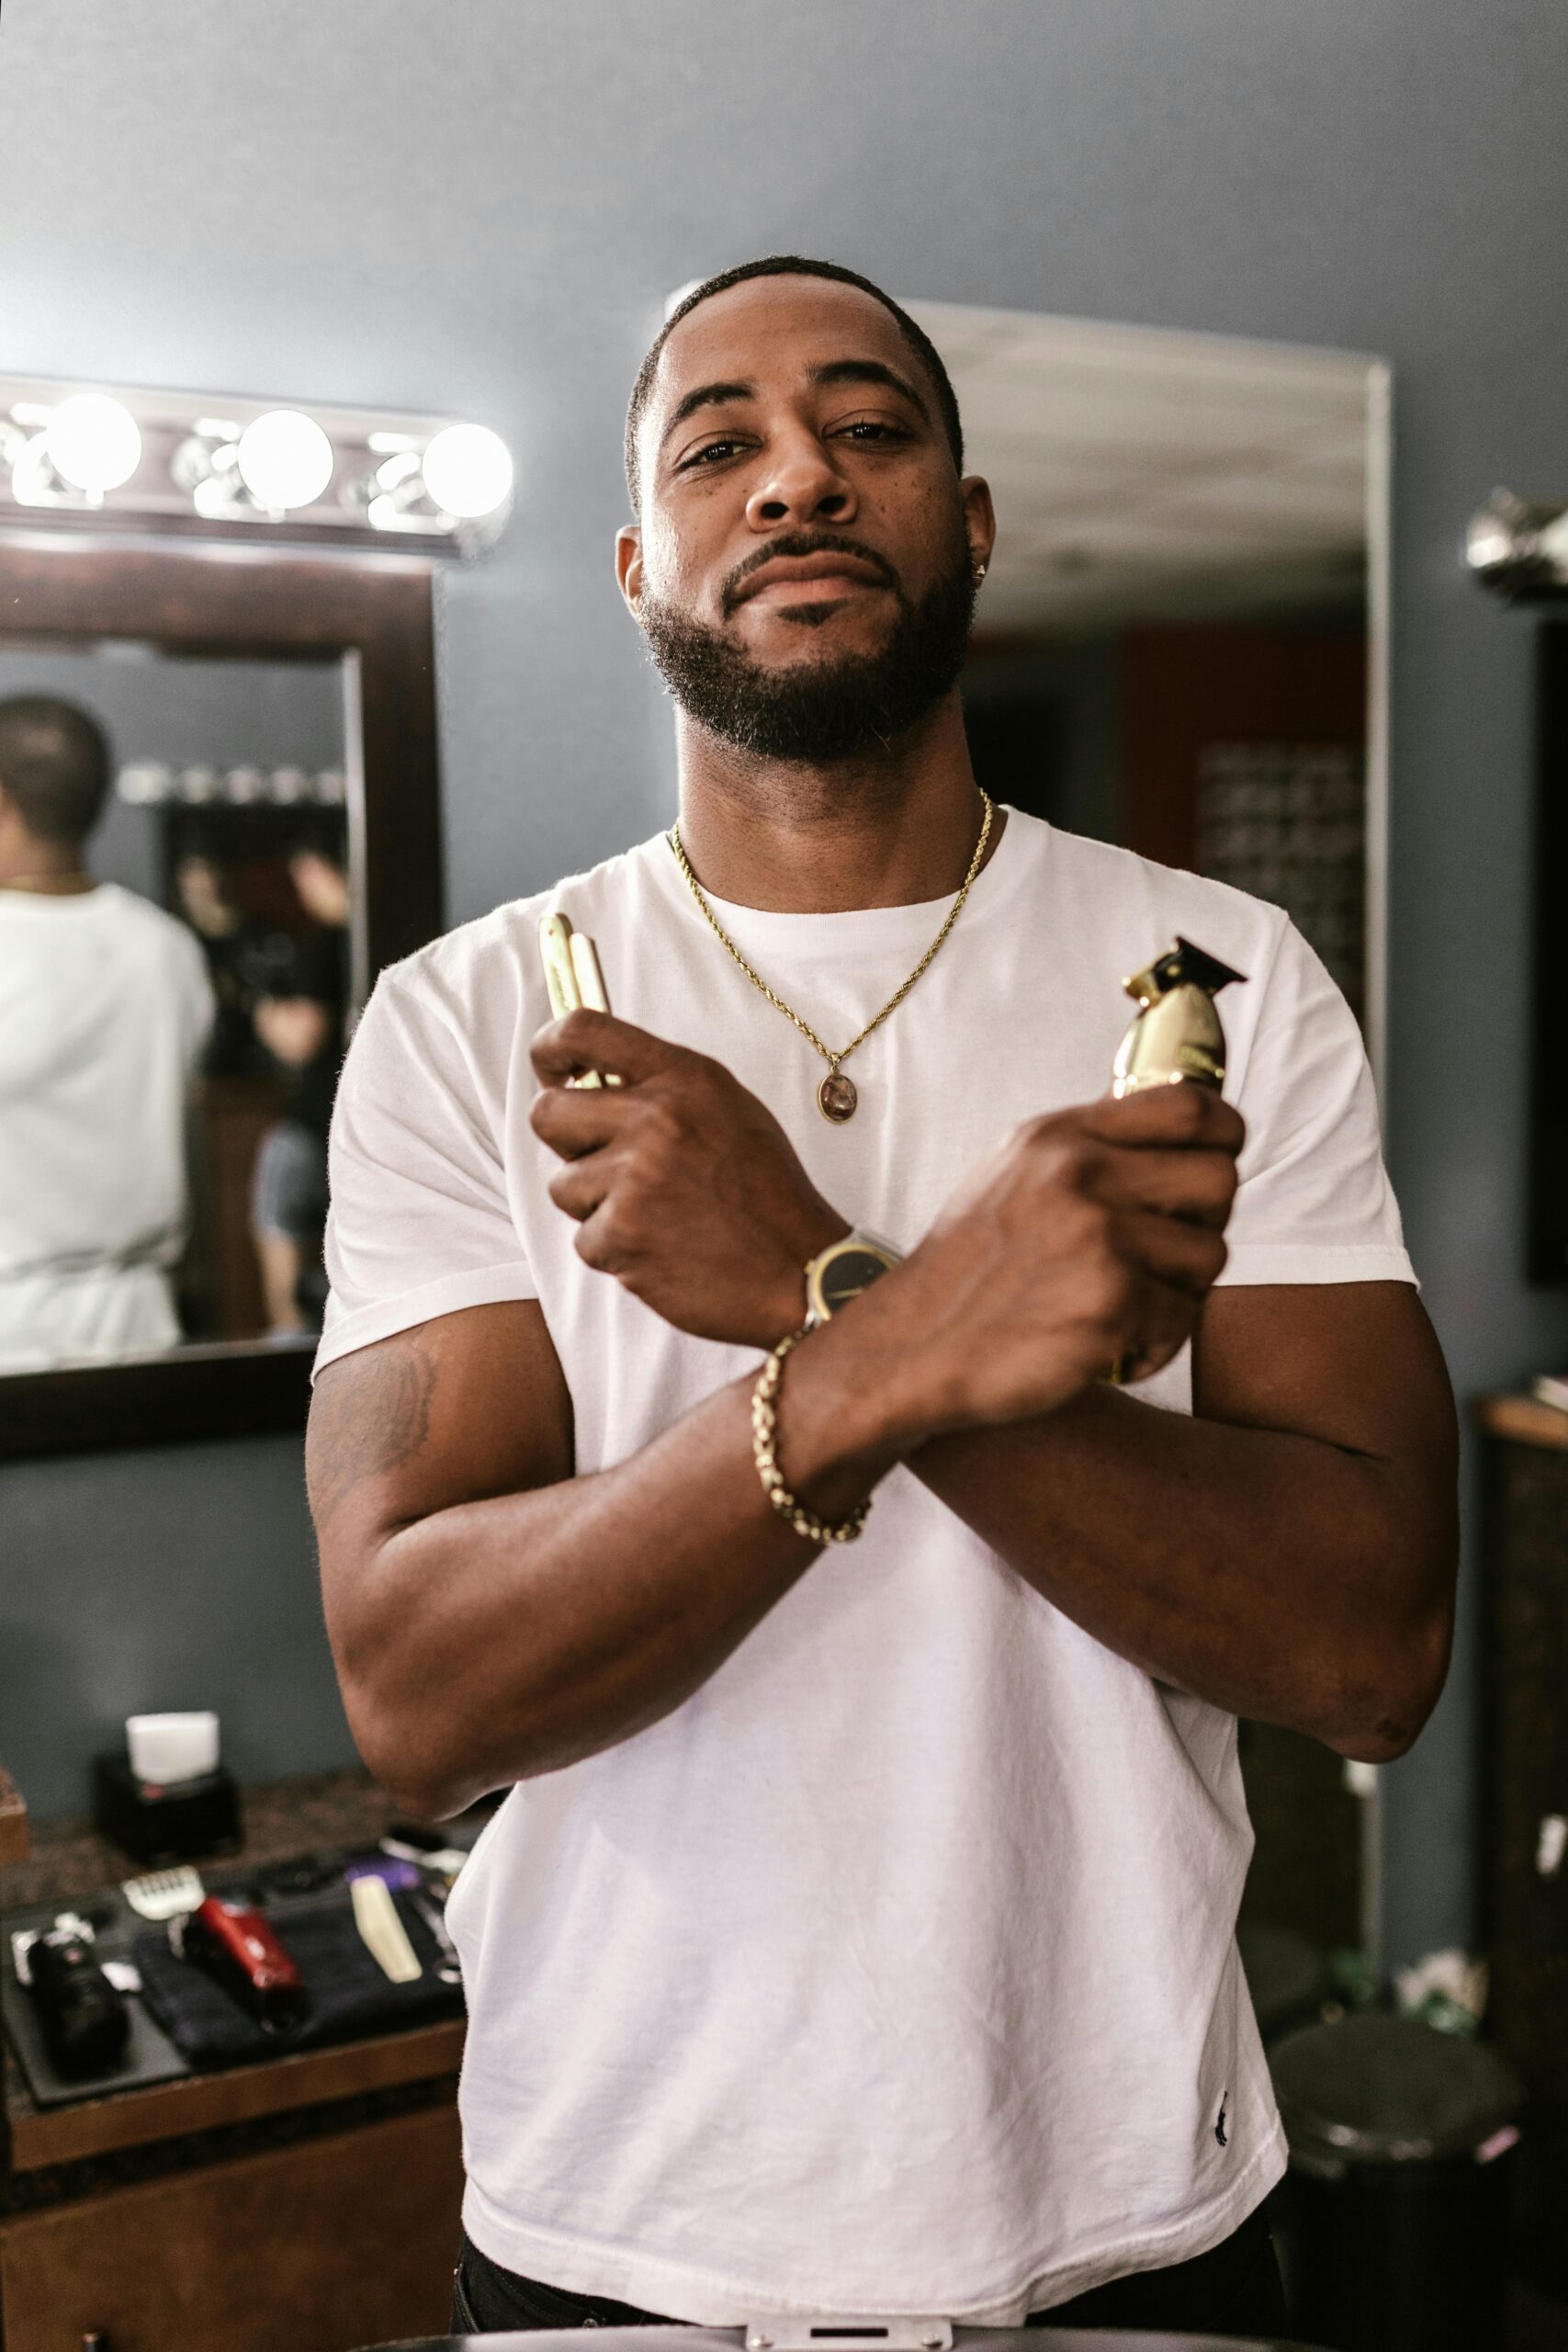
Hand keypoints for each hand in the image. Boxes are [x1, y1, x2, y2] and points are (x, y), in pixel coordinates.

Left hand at [529, 1008, 848, 1346]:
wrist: (802, 1272)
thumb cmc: (766, 1195)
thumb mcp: (729, 1111)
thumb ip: (664, 1088)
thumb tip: (589, 1079)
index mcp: (685, 1078)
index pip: (584, 1030)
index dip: (550, 1048)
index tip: (550, 1069)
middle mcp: (657, 1117)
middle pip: (548, 1112)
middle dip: (567, 1144)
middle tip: (605, 1167)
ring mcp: (637, 1176)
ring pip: (563, 1185)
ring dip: (598, 1207)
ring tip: (658, 1217)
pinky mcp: (624, 1233)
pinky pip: (586, 1240)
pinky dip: (617, 1252)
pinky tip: (665, 1251)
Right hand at [871, 1082, 1244, 1437]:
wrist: (911, 1349)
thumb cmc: (967, 1274)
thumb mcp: (1013, 1177)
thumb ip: (1086, 1150)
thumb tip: (1174, 1128)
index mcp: (1059, 1136)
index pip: (1190, 1107)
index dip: (1224, 1136)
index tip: (1215, 1164)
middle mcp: (1079, 1174)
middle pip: (1219, 1179)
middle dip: (1206, 1224)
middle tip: (1168, 1256)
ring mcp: (1097, 1235)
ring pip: (1210, 1255)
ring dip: (1181, 1291)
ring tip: (1131, 1308)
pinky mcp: (1110, 1300)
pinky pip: (1185, 1316)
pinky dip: (1158, 1342)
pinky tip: (1115, 1346)